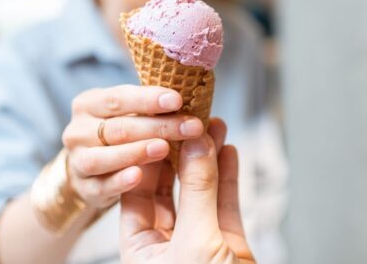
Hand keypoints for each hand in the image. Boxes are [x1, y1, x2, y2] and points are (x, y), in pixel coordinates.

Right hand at [61, 85, 204, 208]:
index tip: (178, 100)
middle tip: (191, 127)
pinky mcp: (84, 189)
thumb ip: (153, 109)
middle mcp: (78, 130)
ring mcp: (78, 161)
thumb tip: (194, 100)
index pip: (118, 98)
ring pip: (104, 157)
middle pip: (118, 128)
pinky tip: (138, 176)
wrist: (93, 170)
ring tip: (164, 149)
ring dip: (136, 152)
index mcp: (90, 104)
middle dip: (157, 127)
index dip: (148, 99)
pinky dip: (119, 181)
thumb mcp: (131, 115)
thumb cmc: (121, 134)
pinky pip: (102, 186)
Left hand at [120, 120, 255, 263]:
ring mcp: (197, 242)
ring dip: (208, 158)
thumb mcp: (194, 241)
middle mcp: (165, 242)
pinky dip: (228, 177)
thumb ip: (197, 192)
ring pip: (199, 192)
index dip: (149, 155)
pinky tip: (229, 151)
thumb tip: (197, 145)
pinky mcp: (227, 244)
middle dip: (181, 151)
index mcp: (140, 247)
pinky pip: (225, 204)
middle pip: (168, 186)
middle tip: (189, 119)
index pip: (137, 190)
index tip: (161, 124)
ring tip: (214, 126)